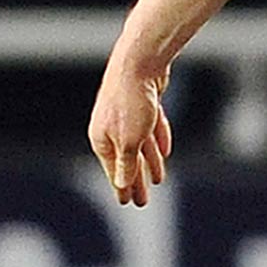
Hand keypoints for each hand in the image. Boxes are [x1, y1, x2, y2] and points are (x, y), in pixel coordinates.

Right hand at [89, 56, 173, 206]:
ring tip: (157, 179)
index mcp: (102, 138)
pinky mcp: (144, 102)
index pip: (114, 170)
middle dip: (135, 180)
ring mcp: (128, 114)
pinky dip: (157, 139)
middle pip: (127, 159)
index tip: (127, 203)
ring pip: (140, 144)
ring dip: (149, 163)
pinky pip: (151, 127)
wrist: (140, 63)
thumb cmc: (130, 103)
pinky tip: (165, 151)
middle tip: (143, 200)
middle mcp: (112, 127)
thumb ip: (126, 164)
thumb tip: (121, 184)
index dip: (122, 187)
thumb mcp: (129, 140)